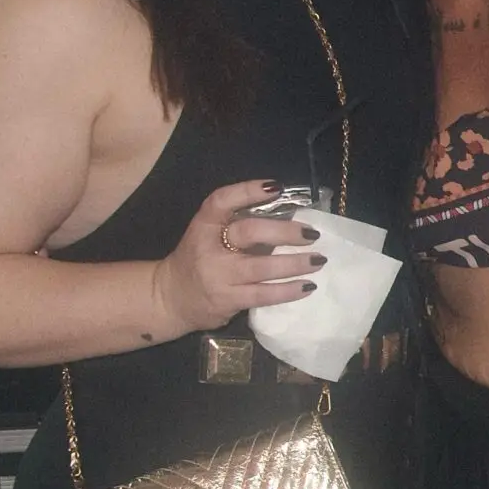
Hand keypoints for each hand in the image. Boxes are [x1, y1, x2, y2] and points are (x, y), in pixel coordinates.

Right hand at [149, 180, 321, 334]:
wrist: (171, 298)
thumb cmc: (200, 260)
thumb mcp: (210, 235)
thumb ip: (239, 224)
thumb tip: (290, 215)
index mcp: (204, 225)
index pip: (222, 201)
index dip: (248, 191)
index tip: (277, 187)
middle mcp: (208, 247)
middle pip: (249, 232)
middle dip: (285, 232)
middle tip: (311, 234)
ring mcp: (218, 276)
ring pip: (261, 267)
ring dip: (295, 263)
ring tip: (318, 260)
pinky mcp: (228, 300)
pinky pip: (263, 295)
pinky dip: (288, 290)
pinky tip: (307, 286)